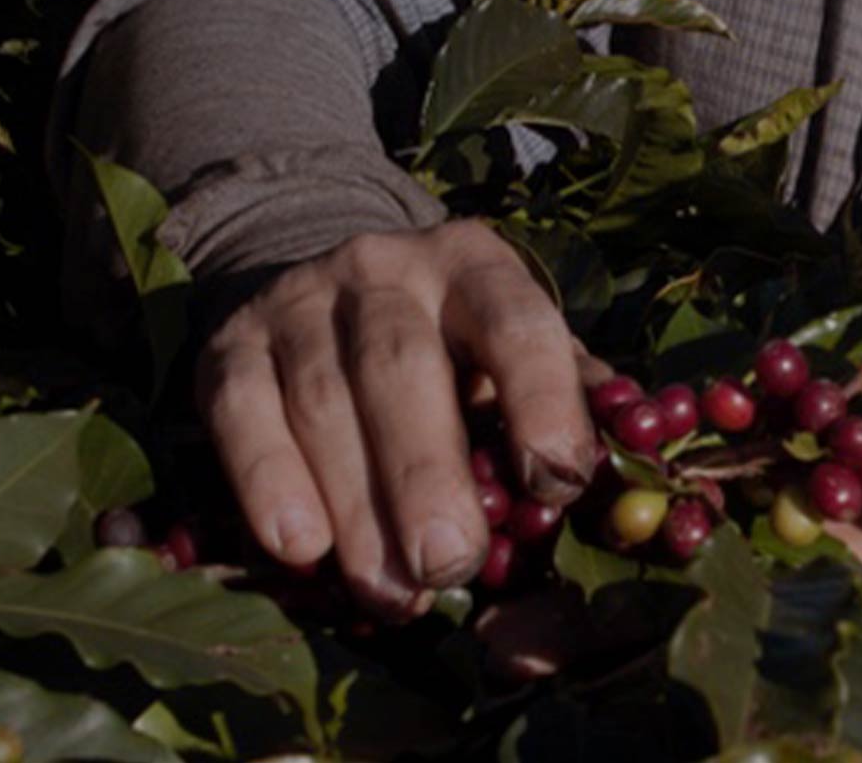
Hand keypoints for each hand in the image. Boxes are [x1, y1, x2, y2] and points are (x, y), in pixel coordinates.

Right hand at [195, 218, 599, 617]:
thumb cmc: (452, 356)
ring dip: (356, 506)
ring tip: (390, 594)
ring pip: (323, 399)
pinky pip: (241, 412)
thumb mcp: (513, 362)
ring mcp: (300, 301)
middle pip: (401, 363)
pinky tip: (301, 552)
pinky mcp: (230, 346)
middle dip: (426, 471)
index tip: (557, 481)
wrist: (326, 296)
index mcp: (476, 267)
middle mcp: (385, 269)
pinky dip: (267, 482)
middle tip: (450, 563)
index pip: (515, 321)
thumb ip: (567, 414)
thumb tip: (632, 495)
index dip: (540, 397)